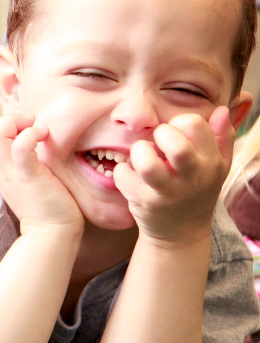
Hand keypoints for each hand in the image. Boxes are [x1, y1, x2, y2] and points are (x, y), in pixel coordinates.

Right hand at [0, 112, 81, 233]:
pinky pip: (19, 148)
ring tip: (37, 130)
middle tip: (31, 126)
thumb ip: (27, 164)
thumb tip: (36, 146)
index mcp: (2, 171)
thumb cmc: (50, 207)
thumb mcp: (30, 180)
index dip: (5, 125)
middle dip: (7, 120)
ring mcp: (12, 174)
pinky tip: (44, 136)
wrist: (53, 234)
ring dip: (15, 123)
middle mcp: (2, 171)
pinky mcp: (28, 177)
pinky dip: (29, 134)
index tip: (29, 129)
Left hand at [114, 106, 233, 246]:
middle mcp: (192, 177)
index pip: (195, 124)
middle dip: (160, 134)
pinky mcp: (143, 202)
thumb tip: (220, 110)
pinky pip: (123, 175)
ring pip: (146, 163)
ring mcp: (167, 192)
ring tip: (142, 156)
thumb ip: (221, 137)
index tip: (176, 133)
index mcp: (212, 162)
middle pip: (175, 144)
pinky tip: (130, 175)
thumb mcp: (216, 165)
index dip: (179, 122)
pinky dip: (121, 171)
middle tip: (158, 142)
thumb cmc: (196, 190)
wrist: (181, 233)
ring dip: (139, 152)